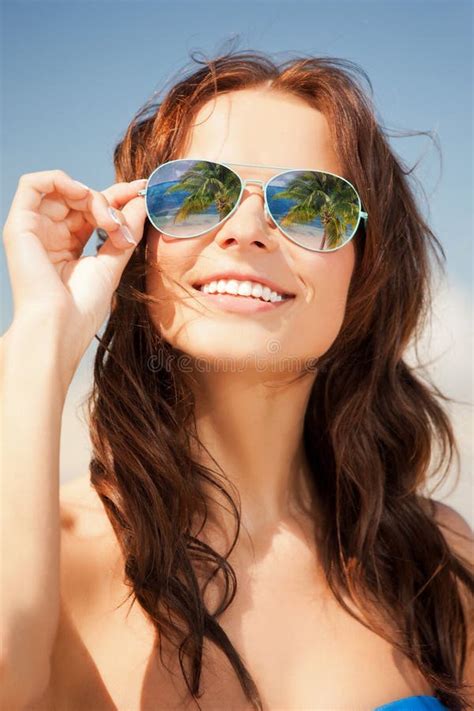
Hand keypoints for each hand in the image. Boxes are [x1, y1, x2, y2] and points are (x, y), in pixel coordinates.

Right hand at [2, 169, 147, 373]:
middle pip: (80, 197)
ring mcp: (34, 229)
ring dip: (91, 196)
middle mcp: (49, 235)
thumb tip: (141, 201)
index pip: (92, 210)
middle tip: (124, 223)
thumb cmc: (82, 307)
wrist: (60, 327)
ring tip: (107, 221)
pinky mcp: (20, 225)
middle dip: (109, 200)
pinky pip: (33, 184)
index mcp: (68, 246)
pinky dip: (61, 180)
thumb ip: (125, 230)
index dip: (117, 197)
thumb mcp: (112, 263)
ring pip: (62, 188)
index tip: (142, 191)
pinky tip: (83, 196)